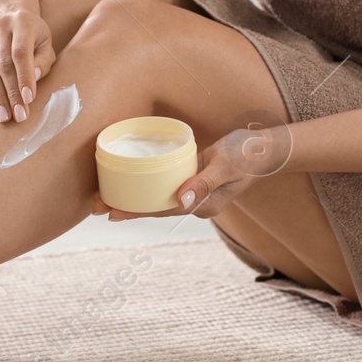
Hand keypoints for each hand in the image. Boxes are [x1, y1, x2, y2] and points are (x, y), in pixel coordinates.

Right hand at [0, 7, 55, 123]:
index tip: (29, 99)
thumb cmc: (34, 36)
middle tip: (20, 115)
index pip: (21, 53)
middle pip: (4, 65)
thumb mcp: (45, 43)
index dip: (24, 77)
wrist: (9, 17)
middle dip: (12, 93)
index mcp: (21, 22)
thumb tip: (35, 78)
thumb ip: (43, 60)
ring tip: (5, 117)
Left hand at [91, 126, 291, 220]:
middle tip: (94, 206)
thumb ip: (205, 183)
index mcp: (203, 205)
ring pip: (157, 197)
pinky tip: (130, 180)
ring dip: (132, 197)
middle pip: (154, 207)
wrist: (267, 148)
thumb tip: (182, 202)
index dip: (135, 212)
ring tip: (103, 196)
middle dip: (125, 207)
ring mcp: (194, 191)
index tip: (110, 213)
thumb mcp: (226, 166)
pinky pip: (164, 184)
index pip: (161, 210)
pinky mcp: (193, 178)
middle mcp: (195, 202)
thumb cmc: (249, 155)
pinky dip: (146, 184)